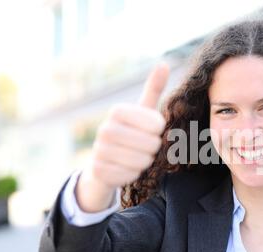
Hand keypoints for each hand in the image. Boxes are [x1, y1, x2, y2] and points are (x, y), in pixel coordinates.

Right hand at [75, 63, 168, 211]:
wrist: (106, 160)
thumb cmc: (132, 133)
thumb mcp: (143, 111)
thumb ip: (154, 89)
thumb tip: (164, 63)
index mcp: (117, 111)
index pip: (157, 125)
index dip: (159, 131)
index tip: (150, 131)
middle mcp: (104, 128)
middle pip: (151, 144)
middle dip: (153, 148)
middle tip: (144, 146)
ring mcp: (99, 150)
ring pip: (142, 161)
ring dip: (145, 162)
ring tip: (135, 156)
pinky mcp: (98, 171)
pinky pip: (130, 176)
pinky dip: (133, 175)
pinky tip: (125, 168)